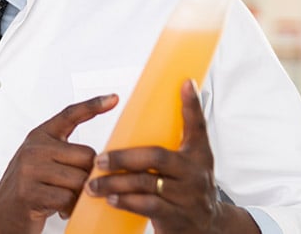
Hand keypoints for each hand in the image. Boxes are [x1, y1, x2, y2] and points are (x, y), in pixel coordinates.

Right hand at [0, 94, 117, 233]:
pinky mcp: (29, 192)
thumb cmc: (29, 189)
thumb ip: (66, 153)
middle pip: (86, 155)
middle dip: (89, 175)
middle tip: (76, 188)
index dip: (93, 105)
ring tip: (68, 200)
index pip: (70, 115)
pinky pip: (68, 198)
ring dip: (80, 195)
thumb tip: (103, 157)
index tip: (113, 98)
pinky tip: (60, 209)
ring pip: (80, 179)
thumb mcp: (43, 162)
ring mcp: (30, 169)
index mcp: (39, 137)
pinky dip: (70, 208)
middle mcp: (34, 149)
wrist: (0, 215)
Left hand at [87, 80, 253, 233]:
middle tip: (98, 159)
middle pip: (157, 157)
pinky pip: (147, 206)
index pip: (198, 126)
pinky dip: (126, 201)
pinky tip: (110, 199)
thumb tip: (176, 95)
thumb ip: (181, 137)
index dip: (192, 104)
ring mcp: (187, 196)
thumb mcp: (191, 163)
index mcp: (198, 155)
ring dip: (115, 182)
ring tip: (93, 184)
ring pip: (145, 183)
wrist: (208, 229)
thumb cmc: (189, 189)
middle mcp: (196, 173)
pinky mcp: (176, 217)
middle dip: (123, 157)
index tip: (184, 82)